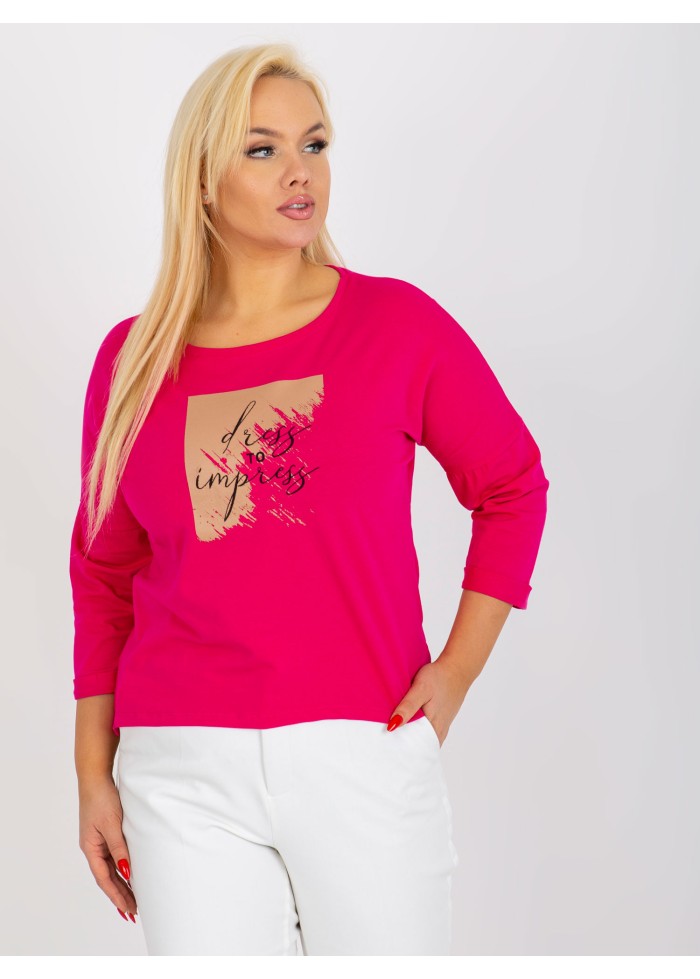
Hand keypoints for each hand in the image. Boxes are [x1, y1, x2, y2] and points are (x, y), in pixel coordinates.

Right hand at [78, 776, 137, 921]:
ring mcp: (99, 841)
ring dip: (122, 883)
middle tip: (134, 912)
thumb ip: (119, 848)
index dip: (116, 895)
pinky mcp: (106, 833)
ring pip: (111, 868)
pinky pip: (114, 856)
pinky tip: (131, 875)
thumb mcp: (112, 825)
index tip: (128, 909)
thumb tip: (126, 871)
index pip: (104, 879)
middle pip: (107, 877)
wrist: (96, 777)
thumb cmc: (102, 799)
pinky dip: (122, 868)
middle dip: (120, 895)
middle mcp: (93, 848)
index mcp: (90, 848)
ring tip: (135, 899)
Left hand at [387, 658, 471, 746]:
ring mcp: (441, 727)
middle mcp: (438, 731)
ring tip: (394, 740)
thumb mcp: (421, 689)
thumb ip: (407, 707)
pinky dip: (418, 734)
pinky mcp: (442, 721)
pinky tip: (409, 728)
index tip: (386, 750)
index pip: (414, 749)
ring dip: (411, 741)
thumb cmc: (438, 678)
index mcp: (432, 727)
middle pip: (419, 747)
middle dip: (403, 749)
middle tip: (386, 747)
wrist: (456, 669)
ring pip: (424, 741)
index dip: (400, 751)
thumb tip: (392, 726)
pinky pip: (429, 734)